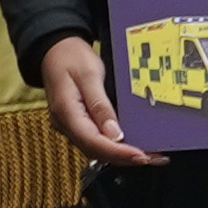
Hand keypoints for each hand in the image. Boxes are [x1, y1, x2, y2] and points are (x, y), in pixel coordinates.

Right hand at [36, 34, 162, 168]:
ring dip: (121, 155)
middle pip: (96, 151)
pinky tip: (129, 146)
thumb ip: (101, 105)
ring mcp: (70, 126)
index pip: (93, 141)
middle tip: (152, 158)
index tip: (140, 156)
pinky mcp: (77, 124)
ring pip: (96, 150)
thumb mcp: (89, 74)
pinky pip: (96, 141)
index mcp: (66, 112)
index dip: (118, 152)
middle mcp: (66, 124)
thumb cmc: (70, 56)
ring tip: (147, 154)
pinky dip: (114, 147)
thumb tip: (115, 134)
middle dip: (124, 158)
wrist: (55, 49)